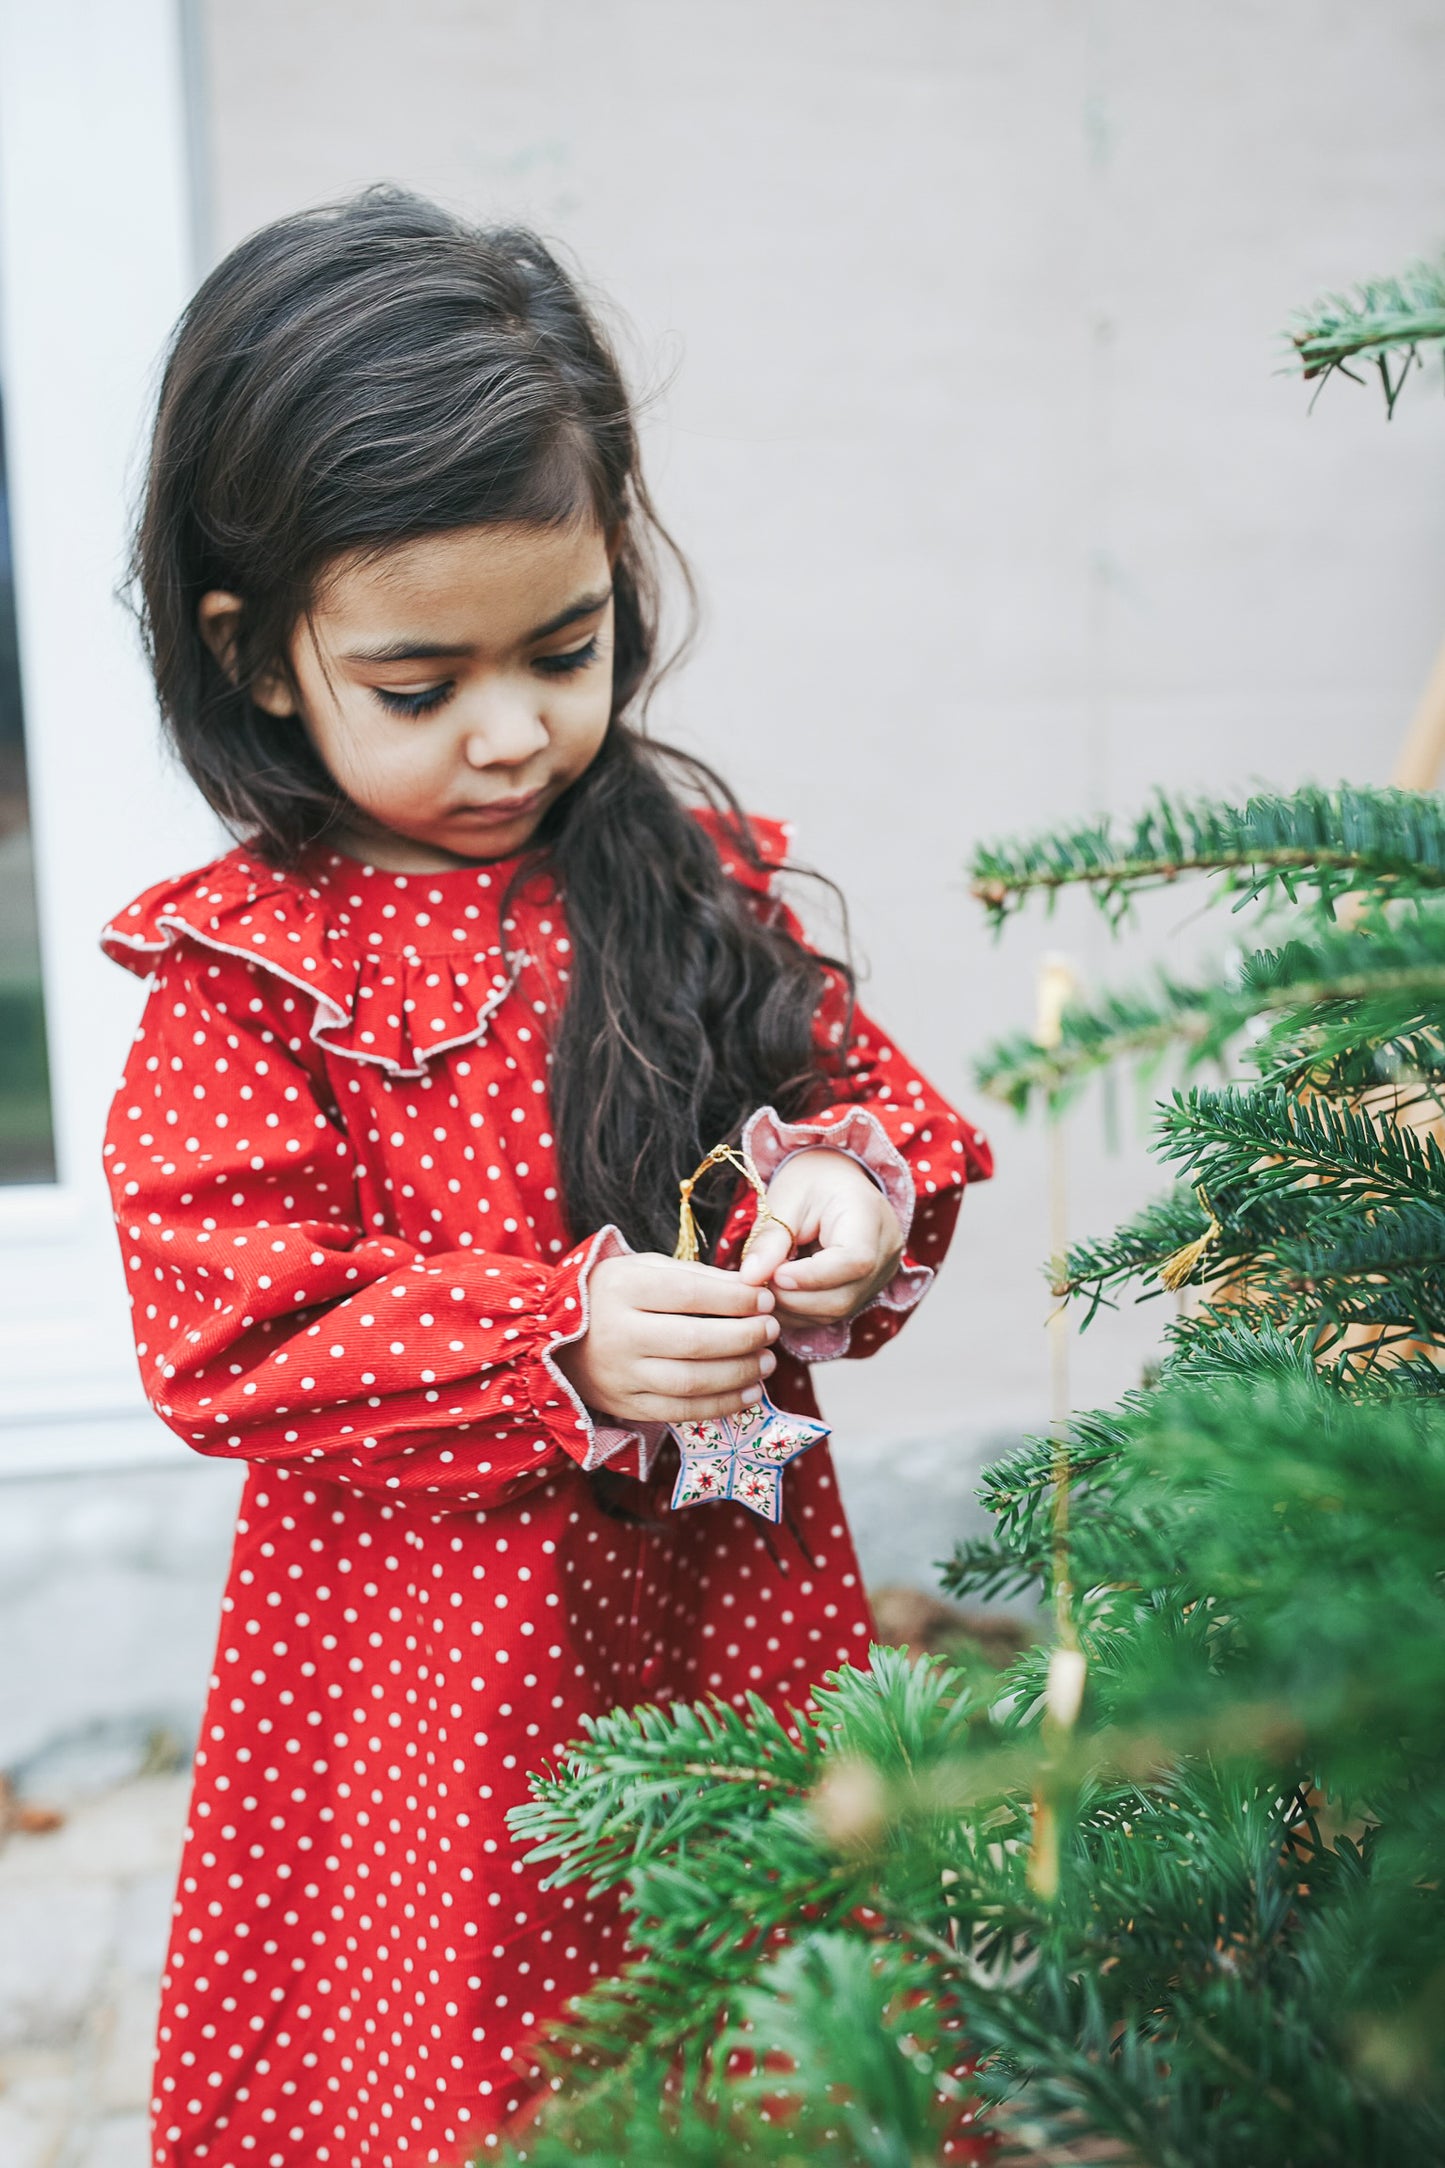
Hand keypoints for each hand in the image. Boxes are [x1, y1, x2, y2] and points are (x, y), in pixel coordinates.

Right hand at [553, 1253, 779, 1424]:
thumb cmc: (613, 1294)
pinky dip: (721, 1406)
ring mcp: (621, 1375)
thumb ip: (696, 1276)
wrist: (555, 1338)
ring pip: (690, 1382)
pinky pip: (680, 1412)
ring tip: (767, 1362)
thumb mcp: (644, 1269)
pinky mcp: (626, 1406)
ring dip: (738, 1374)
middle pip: (693, 1341)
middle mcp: (618, 1334)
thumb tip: (752, 1287)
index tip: (765, 1299)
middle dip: (743, 1337)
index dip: (735, 1298)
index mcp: (623, 1289)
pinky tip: (749, 1392)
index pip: (689, 1294)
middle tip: (771, 1330)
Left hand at [738, 1149, 902, 1330]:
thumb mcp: (786, 1199)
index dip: (812, 1277)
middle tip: (758, 1285)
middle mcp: (884, 1253)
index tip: (775, 1275)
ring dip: (793, 1309)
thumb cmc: (811, 1182)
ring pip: (837, 1311)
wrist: (834, 1180)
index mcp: (870, 1219)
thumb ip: (770, 1238)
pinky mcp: (863, 1292)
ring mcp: (878, 1277)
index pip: (854, 1261)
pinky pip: (832, 1313)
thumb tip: (750, 1277)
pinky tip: (777, 1296)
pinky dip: (800, 1311)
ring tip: (763, 1289)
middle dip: (795, 1298)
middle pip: (844, 1296)